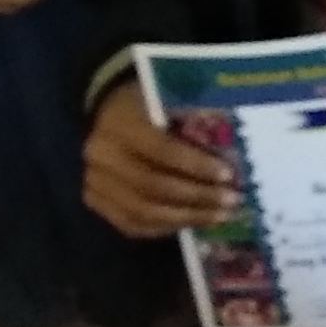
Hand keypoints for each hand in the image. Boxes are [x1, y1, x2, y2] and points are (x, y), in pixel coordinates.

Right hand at [82, 78, 239, 234]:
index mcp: (121, 125)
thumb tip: (231, 151)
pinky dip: (165, 228)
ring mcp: (94, 183)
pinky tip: (192, 223)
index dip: (196, 165)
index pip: (161, 150)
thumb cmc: (145, 103)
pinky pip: (131, 224)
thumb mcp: (167, 99)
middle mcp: (102, 157)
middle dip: (196, 197)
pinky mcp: (95, 202)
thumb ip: (192, 121)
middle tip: (231, 201)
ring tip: (219, 216)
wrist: (106, 113)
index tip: (227, 175)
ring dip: (186, 218)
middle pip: (152, 186)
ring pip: (142, 212)